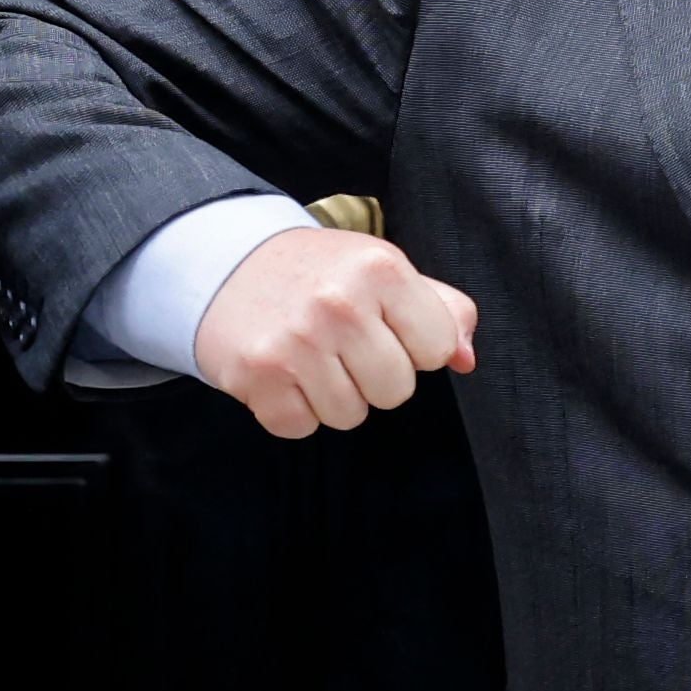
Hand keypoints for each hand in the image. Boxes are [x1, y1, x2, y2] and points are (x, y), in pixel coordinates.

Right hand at [190, 227, 478, 439]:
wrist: (225, 264)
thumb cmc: (316, 273)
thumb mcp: (382, 270)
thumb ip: (439, 309)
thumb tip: (466, 359)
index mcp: (381, 269)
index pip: (436, 350)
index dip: (412, 346)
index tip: (382, 327)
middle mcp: (339, 303)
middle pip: (396, 391)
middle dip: (372, 376)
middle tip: (340, 344)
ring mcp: (296, 341)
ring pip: (350, 415)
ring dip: (332, 396)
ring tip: (309, 357)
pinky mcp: (258, 373)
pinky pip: (301, 427)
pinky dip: (292, 409)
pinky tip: (282, 373)